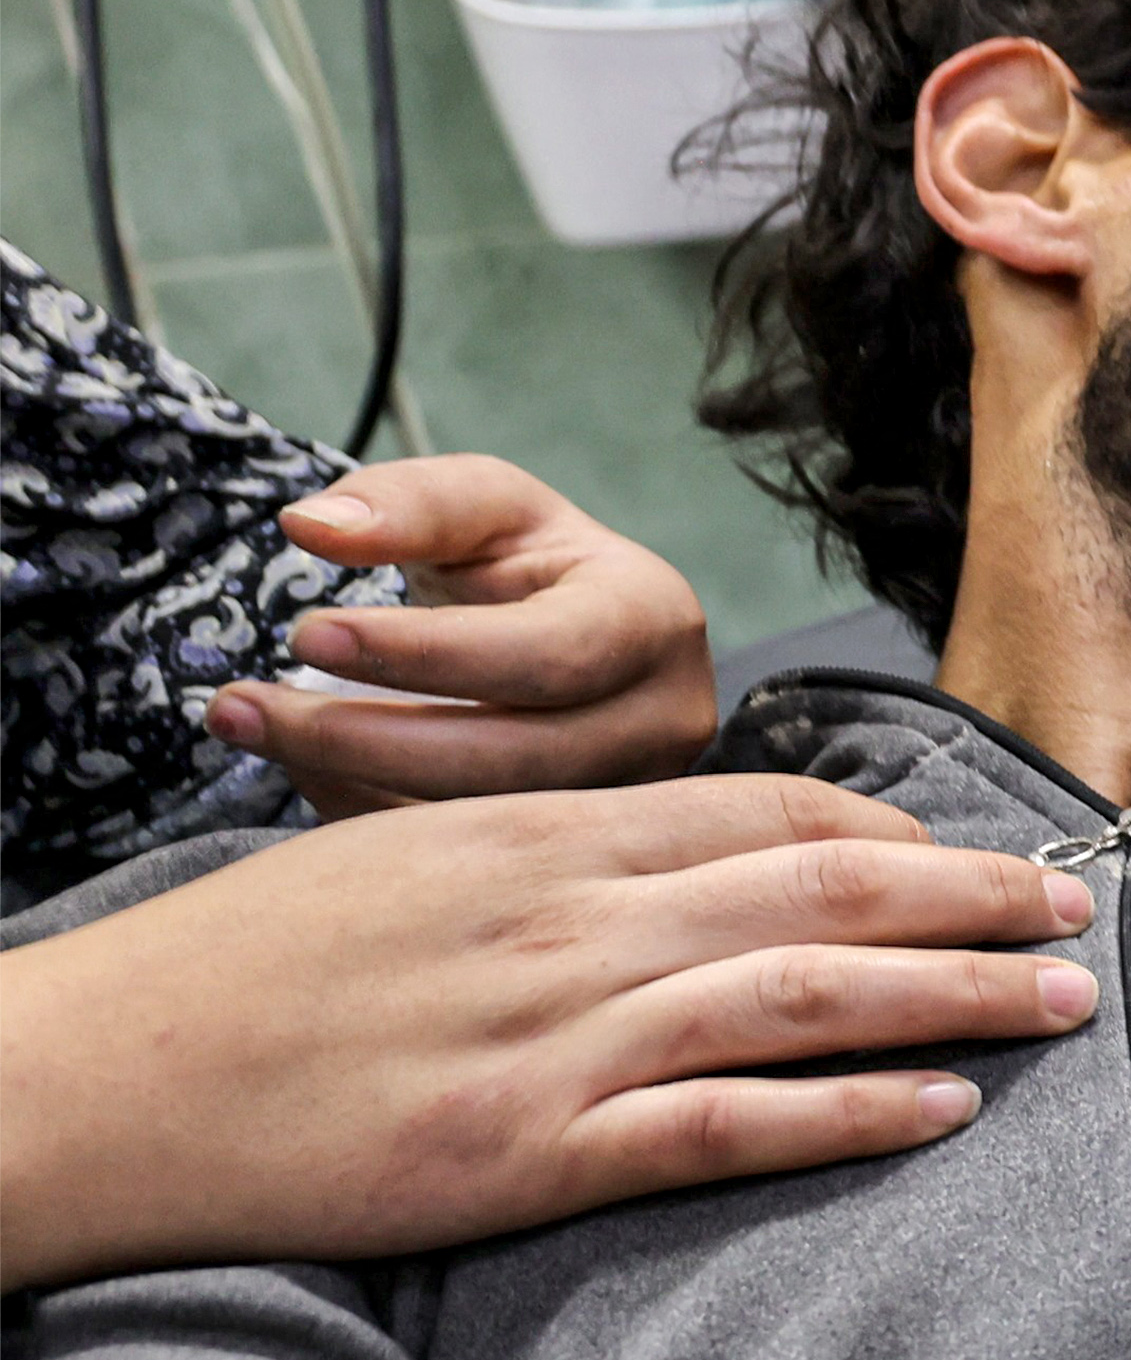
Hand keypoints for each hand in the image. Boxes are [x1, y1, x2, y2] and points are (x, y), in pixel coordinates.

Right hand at [0, 779, 1100, 1289]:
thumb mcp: (391, 868)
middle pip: (816, 887)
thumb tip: (657, 874)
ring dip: (953, 994)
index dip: (888, 833)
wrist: (92, 1075)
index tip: (975, 854)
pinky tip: (946, 1109)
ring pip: (804, 992)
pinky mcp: (526, 1150)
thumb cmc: (233, 979)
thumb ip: (531, 867)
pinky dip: (849, 1114)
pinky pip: (725, 1124)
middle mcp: (561, 922)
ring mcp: (550, 1037)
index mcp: (530, 840)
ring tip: (1065, 1000)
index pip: (755, 812)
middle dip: (969, 895)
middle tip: (1082, 906)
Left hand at [212, 453, 716, 810]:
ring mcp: (629, 797)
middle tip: (237, 703)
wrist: (578, 632)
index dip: (423, 653)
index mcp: (652, 620)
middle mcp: (663, 720)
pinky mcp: (579, 846)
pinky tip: (303, 763)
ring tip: (248, 726)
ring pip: (488, 823)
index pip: (546, 653)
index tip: (304, 634)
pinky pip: (467, 858)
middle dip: (361, 736)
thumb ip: (408, 501)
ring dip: (351, 780)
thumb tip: (312, 525)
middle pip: (513, 758)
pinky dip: (369, 813)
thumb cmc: (526, 561)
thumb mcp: (483, 503)